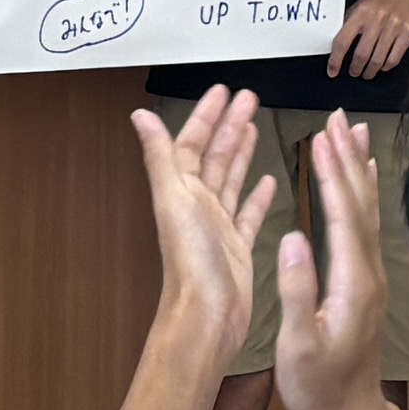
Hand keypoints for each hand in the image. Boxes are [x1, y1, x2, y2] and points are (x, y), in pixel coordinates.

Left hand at [130, 93, 280, 374]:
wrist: (207, 317)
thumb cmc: (190, 264)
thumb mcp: (174, 200)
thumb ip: (160, 157)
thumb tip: (140, 116)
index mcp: (182, 192)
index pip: (193, 143)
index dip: (206, 116)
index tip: (222, 92)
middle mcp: (198, 206)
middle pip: (215, 155)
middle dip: (229, 125)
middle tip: (248, 99)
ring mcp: (219, 226)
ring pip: (232, 179)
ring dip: (241, 152)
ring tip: (254, 127)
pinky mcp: (238, 246)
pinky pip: (249, 213)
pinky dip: (257, 196)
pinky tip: (268, 181)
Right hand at [268, 116, 389, 409]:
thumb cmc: (318, 388)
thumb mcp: (297, 345)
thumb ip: (296, 291)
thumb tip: (291, 237)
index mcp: (352, 284)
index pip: (343, 216)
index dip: (333, 174)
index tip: (321, 135)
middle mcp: (369, 274)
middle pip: (360, 204)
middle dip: (347, 158)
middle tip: (336, 116)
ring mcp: (372, 278)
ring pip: (367, 211)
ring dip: (358, 169)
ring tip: (352, 132)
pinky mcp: (368, 283)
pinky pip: (367, 227)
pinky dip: (362, 195)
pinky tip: (361, 181)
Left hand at [327, 0, 408, 79]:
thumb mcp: (362, 5)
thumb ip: (351, 23)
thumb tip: (339, 46)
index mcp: (361, 12)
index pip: (342, 41)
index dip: (336, 60)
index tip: (332, 71)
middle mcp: (377, 20)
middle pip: (361, 55)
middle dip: (355, 68)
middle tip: (354, 72)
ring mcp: (394, 27)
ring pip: (377, 60)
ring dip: (370, 71)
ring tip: (367, 73)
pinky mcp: (408, 33)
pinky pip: (394, 58)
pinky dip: (386, 66)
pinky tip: (382, 66)